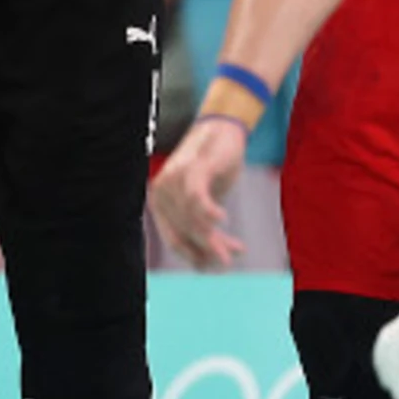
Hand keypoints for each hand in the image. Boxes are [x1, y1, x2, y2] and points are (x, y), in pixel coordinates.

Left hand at [148, 113, 249, 266]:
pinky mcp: (195, 167)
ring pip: (195, 220)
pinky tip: (223, 220)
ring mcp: (176, 179)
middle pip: (188, 232)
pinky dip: (209, 212)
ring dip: (217, 238)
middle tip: (230, 260)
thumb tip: (206, 266)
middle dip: (211, 250)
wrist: (222, 131)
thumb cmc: (212, 171)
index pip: (175, 240)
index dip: (195, 257)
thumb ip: (201, 228)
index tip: (215, 267)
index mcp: (160, 203)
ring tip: (238, 249)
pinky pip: (197, 196)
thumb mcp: (205, 204)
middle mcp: (162, 191)